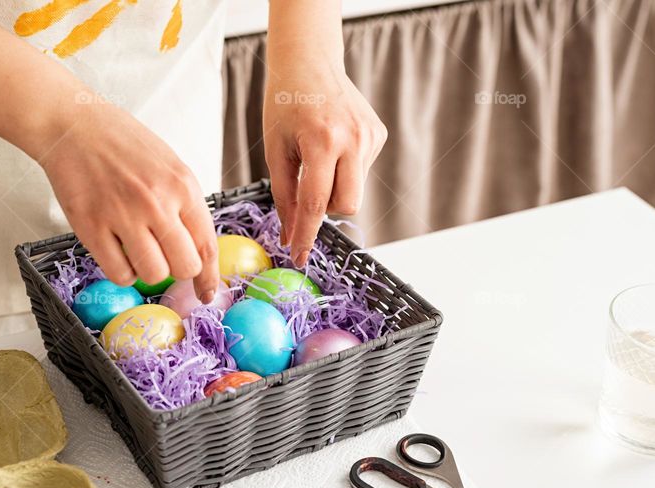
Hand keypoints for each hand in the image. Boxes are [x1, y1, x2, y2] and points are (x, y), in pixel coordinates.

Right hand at [39, 98, 218, 301]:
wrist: (73, 126)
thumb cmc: (123, 144)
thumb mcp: (170, 166)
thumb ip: (185, 205)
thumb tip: (198, 250)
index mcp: (182, 186)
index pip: (207, 245)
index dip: (209, 277)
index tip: (206, 292)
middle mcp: (156, 202)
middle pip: (184, 266)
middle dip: (178, 271)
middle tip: (165, 259)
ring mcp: (123, 216)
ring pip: (153, 274)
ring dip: (149, 272)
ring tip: (138, 251)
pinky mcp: (91, 227)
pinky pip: (119, 273)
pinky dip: (123, 272)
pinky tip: (118, 253)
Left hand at [263, 21, 386, 266]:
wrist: (309, 62)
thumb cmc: (285, 104)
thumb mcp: (276, 150)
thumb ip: (285, 196)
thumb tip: (290, 236)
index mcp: (322, 141)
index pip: (317, 203)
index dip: (307, 235)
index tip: (299, 257)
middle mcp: (352, 139)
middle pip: (348, 205)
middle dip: (327, 211)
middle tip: (308, 195)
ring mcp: (370, 136)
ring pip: (354, 190)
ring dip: (334, 187)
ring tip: (317, 156)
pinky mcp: (379, 134)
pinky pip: (360, 171)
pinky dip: (344, 169)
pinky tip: (332, 144)